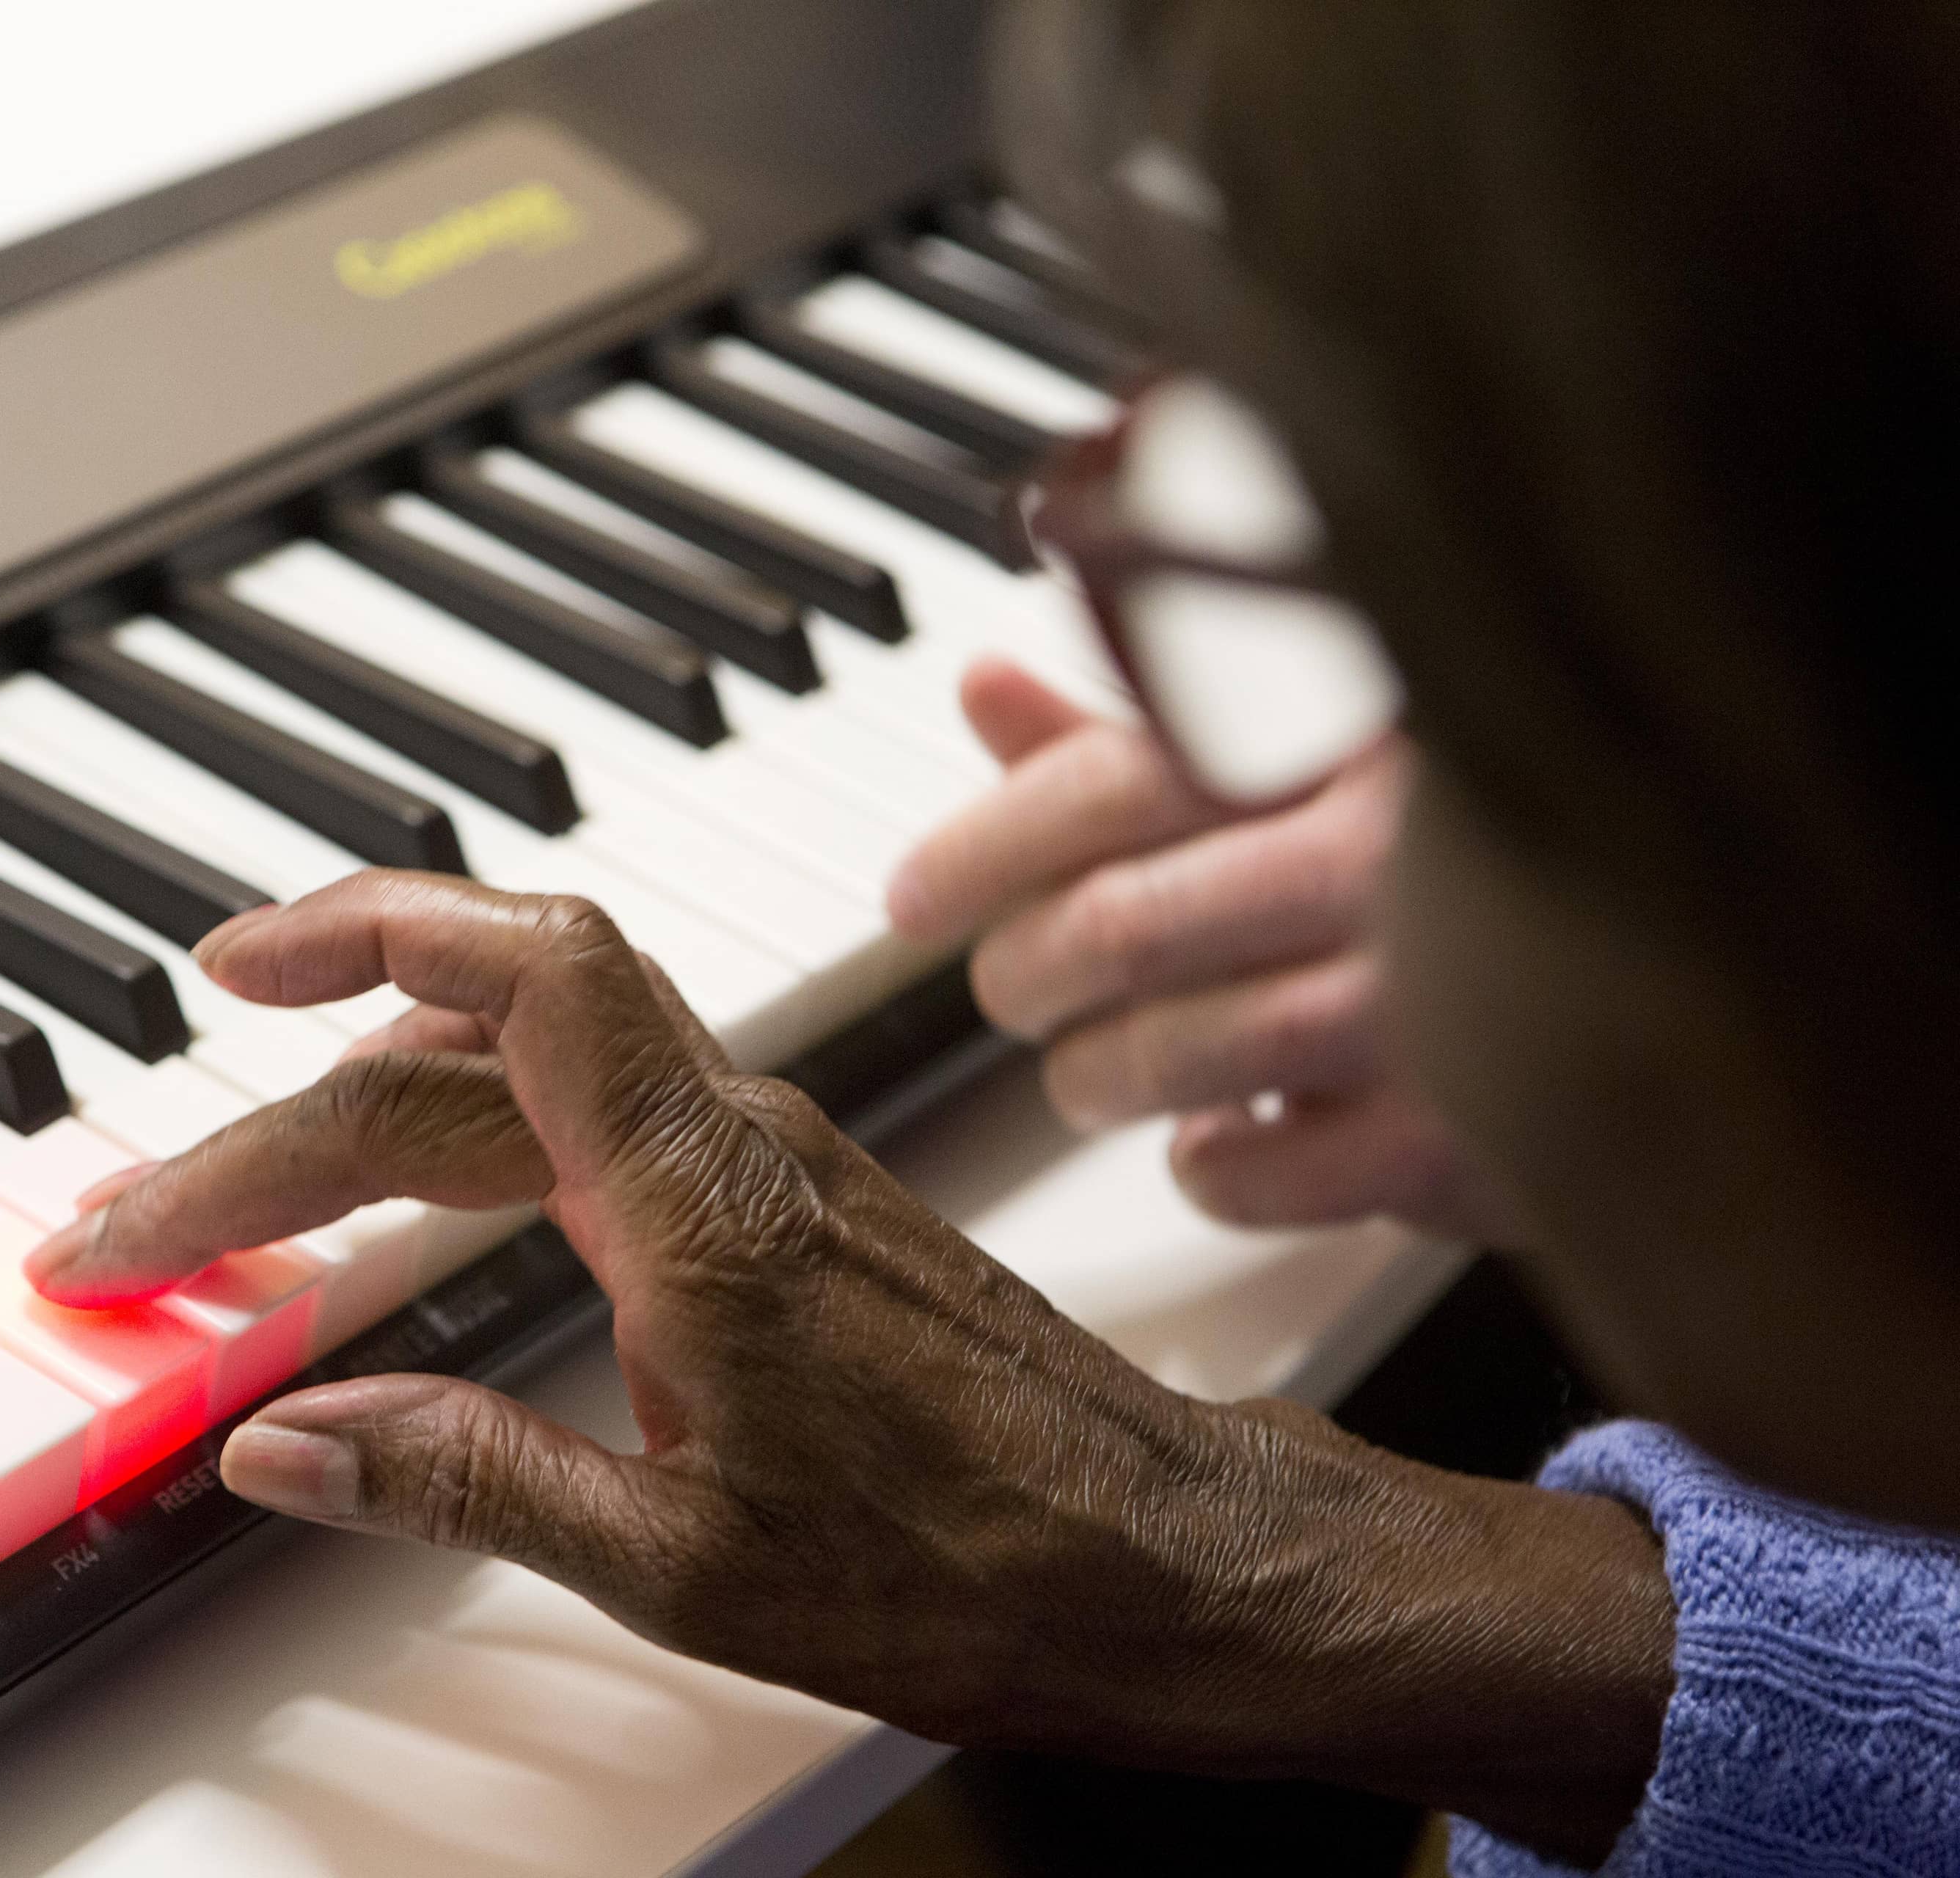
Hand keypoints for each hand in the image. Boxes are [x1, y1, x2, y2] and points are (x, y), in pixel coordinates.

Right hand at [26, 872, 1668, 1859]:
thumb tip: (280, 1449)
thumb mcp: (678, 1561)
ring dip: (378, 1084)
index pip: (507, 975)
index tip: (225, 974)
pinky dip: (474, 1114)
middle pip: (474, 1030)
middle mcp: (731, 1138)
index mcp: (698, 1200)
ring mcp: (763, 1156)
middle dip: (289, 1099)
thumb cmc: (962, 1561)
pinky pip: (596, 1099)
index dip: (354, 937)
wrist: (1153, 1559)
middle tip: (153, 1209)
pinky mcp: (784, 1196)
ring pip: (537, 1051)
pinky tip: (423, 1175)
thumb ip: (462, 1480)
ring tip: (252, 1170)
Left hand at [889, 658, 1523, 1242]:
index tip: (916, 897)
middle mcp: (1393, 858)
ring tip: (1095, 1070)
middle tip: (1015, 991)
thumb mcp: (1306, 761)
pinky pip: (1257, 1174)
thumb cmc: (1456, 865)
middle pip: (1118, 926)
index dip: (983, 847)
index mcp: (1349, 740)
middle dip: (1023, 975)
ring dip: (1092, 1076)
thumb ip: (1142, 734)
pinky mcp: (1461, 1138)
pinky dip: (1204, 1168)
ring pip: (1169, 1055)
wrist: (1682, 968)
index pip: (1111, 779)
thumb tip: (988, 693)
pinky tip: (1215, 1138)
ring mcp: (1433, 1002)